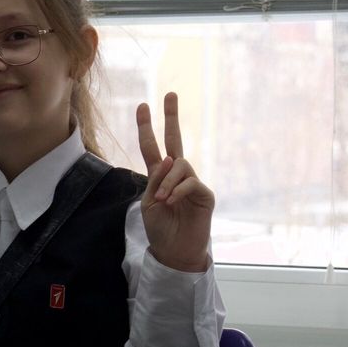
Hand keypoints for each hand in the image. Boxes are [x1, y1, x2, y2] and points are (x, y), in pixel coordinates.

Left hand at [136, 92, 215, 272]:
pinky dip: (178, 190)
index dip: (146, 127)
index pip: (152, 147)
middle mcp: (177, 175)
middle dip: (171, 117)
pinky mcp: (204, 194)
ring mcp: (192, 183)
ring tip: (164, 200)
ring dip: (168, 180)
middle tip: (170, 94)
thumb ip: (155, 180)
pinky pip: (190, 181)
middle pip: (174, 140)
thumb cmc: (161, 230)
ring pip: (180, 164)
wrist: (175, 252)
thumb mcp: (149, 203)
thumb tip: (169, 160)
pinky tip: (173, 201)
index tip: (143, 106)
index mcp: (160, 177)